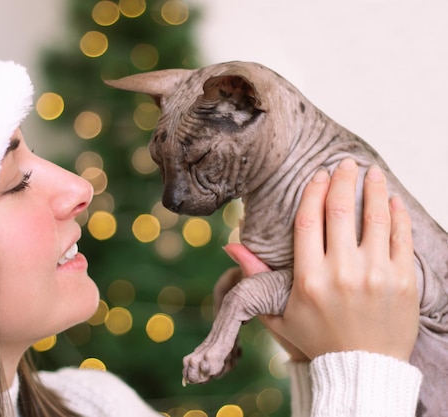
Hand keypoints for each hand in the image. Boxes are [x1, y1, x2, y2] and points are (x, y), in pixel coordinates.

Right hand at [227, 158, 418, 361]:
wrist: (362, 371)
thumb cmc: (318, 341)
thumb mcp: (278, 314)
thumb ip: (254, 277)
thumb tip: (231, 245)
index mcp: (309, 278)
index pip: (309, 220)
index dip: (313, 191)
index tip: (317, 175)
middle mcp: (342, 271)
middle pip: (341, 210)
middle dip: (342, 180)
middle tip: (344, 164)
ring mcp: (376, 275)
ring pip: (375, 217)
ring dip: (373, 189)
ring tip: (371, 173)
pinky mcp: (404, 281)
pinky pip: (402, 237)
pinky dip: (398, 214)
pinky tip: (392, 200)